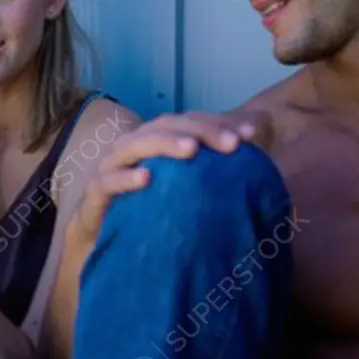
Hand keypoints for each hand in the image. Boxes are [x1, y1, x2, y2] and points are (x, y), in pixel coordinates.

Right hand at [66, 110, 271, 252]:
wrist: (101, 236)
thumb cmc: (147, 210)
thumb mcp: (181, 192)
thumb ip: (211, 180)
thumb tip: (263, 177)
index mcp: (156, 141)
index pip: (189, 123)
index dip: (218, 124)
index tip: (250, 137)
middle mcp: (134, 146)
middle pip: (166, 126)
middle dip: (200, 131)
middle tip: (231, 144)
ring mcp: (111, 165)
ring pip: (136, 145)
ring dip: (164, 144)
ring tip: (191, 151)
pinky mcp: (95, 191)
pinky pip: (108, 181)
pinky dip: (126, 178)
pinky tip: (146, 180)